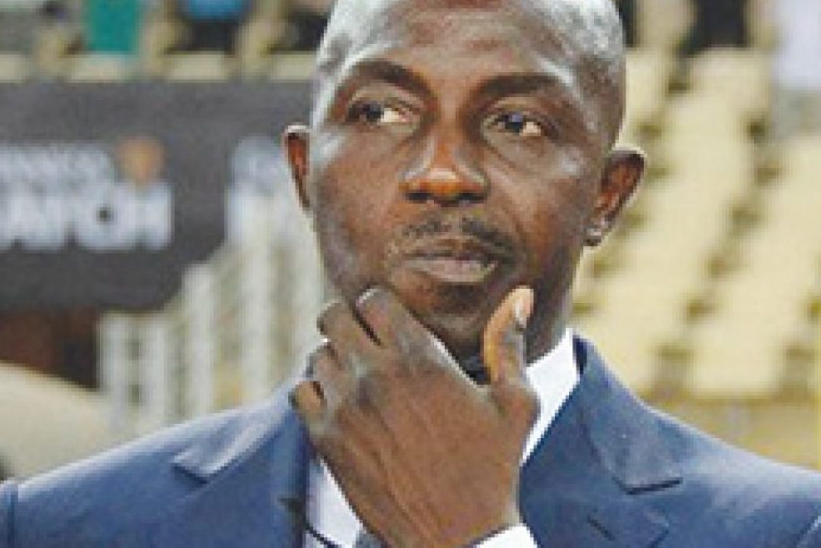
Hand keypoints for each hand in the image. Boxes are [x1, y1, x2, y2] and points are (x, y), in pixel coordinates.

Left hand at [291, 286, 539, 547]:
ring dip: (333, 358)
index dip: (379, 305)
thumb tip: (520, 296)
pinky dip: (314, 391)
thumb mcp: (515, 404)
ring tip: (356, 375)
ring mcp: (347, 407)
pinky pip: (300, 393)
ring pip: (316, 354)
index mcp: (420, 358)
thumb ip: (508, 343)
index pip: (372, 299)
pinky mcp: (327, 440)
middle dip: (348, 322)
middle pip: (331, 316)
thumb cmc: (493, 468)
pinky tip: (339, 402)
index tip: (388, 320)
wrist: (458, 536)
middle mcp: (376, 375)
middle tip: (364, 339)